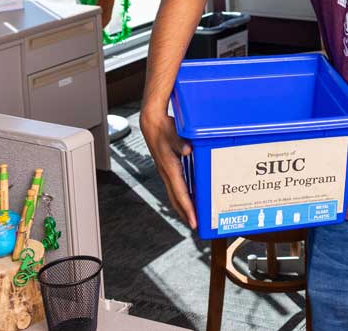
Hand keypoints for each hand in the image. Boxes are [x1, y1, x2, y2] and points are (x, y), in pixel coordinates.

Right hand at [140, 108, 195, 229]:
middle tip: (196, 224)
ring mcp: (166, 171)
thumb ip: (181, 142)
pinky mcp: (168, 168)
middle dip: (185, 213)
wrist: (151, 122)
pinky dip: (182, 195)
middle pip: (176, 199)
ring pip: (174, 194)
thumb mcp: (173, 133)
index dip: (187, 208)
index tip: (193, 221)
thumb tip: (188, 150)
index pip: (179, 193)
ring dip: (183, 206)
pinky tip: (190, 196)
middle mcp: (167, 173)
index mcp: (169, 167)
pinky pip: (175, 186)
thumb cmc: (163, 127)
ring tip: (193, 215)